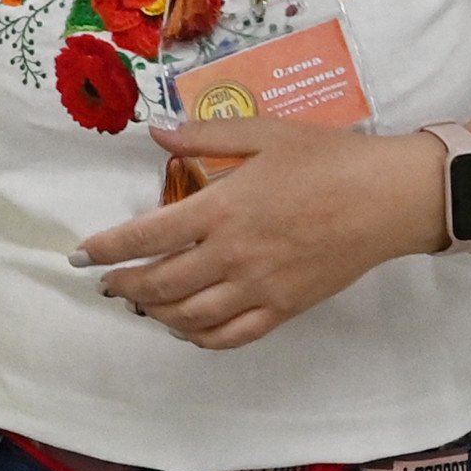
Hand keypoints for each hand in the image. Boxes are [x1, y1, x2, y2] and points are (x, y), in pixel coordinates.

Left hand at [74, 120, 450, 348]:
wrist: (390, 198)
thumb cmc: (329, 158)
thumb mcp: (265, 133)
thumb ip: (204, 135)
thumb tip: (154, 133)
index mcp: (223, 208)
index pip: (147, 235)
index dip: (106, 248)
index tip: (80, 255)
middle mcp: (234, 254)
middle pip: (160, 284)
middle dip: (123, 285)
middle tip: (105, 282)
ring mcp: (259, 287)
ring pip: (189, 316)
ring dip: (155, 312)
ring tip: (141, 302)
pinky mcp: (284, 308)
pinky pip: (231, 336)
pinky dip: (200, 337)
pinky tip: (187, 327)